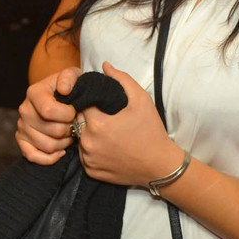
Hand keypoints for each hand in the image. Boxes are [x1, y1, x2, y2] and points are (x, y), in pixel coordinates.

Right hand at [15, 67, 81, 164]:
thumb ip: (70, 77)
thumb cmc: (70, 87)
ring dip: (64, 143)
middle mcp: (24, 110)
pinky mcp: (22, 141)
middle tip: (75, 124)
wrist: (60, 96)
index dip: (67, 115)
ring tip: (70, 134)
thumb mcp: (73, 76)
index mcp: (34, 92)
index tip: (75, 111)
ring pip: (46, 146)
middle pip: (51, 130)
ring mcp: (22, 126)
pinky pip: (33, 157)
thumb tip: (63, 90)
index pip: (48, 110)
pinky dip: (50, 158)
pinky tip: (61, 151)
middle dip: (69, 129)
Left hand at [77, 62, 183, 186]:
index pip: (82, 105)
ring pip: (80, 139)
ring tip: (107, 132)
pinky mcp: (91, 172)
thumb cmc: (151, 131)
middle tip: (106, 117)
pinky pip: (84, 156)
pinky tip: (107, 147)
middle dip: (89, 117)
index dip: (91, 102)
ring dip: (88, 133)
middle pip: (79, 121)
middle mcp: (88, 142)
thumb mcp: (141, 99)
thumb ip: (122, 79)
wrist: (159, 165)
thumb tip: (105, 65)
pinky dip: (92, 150)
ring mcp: (89, 159)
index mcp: (97, 123)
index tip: (103, 104)